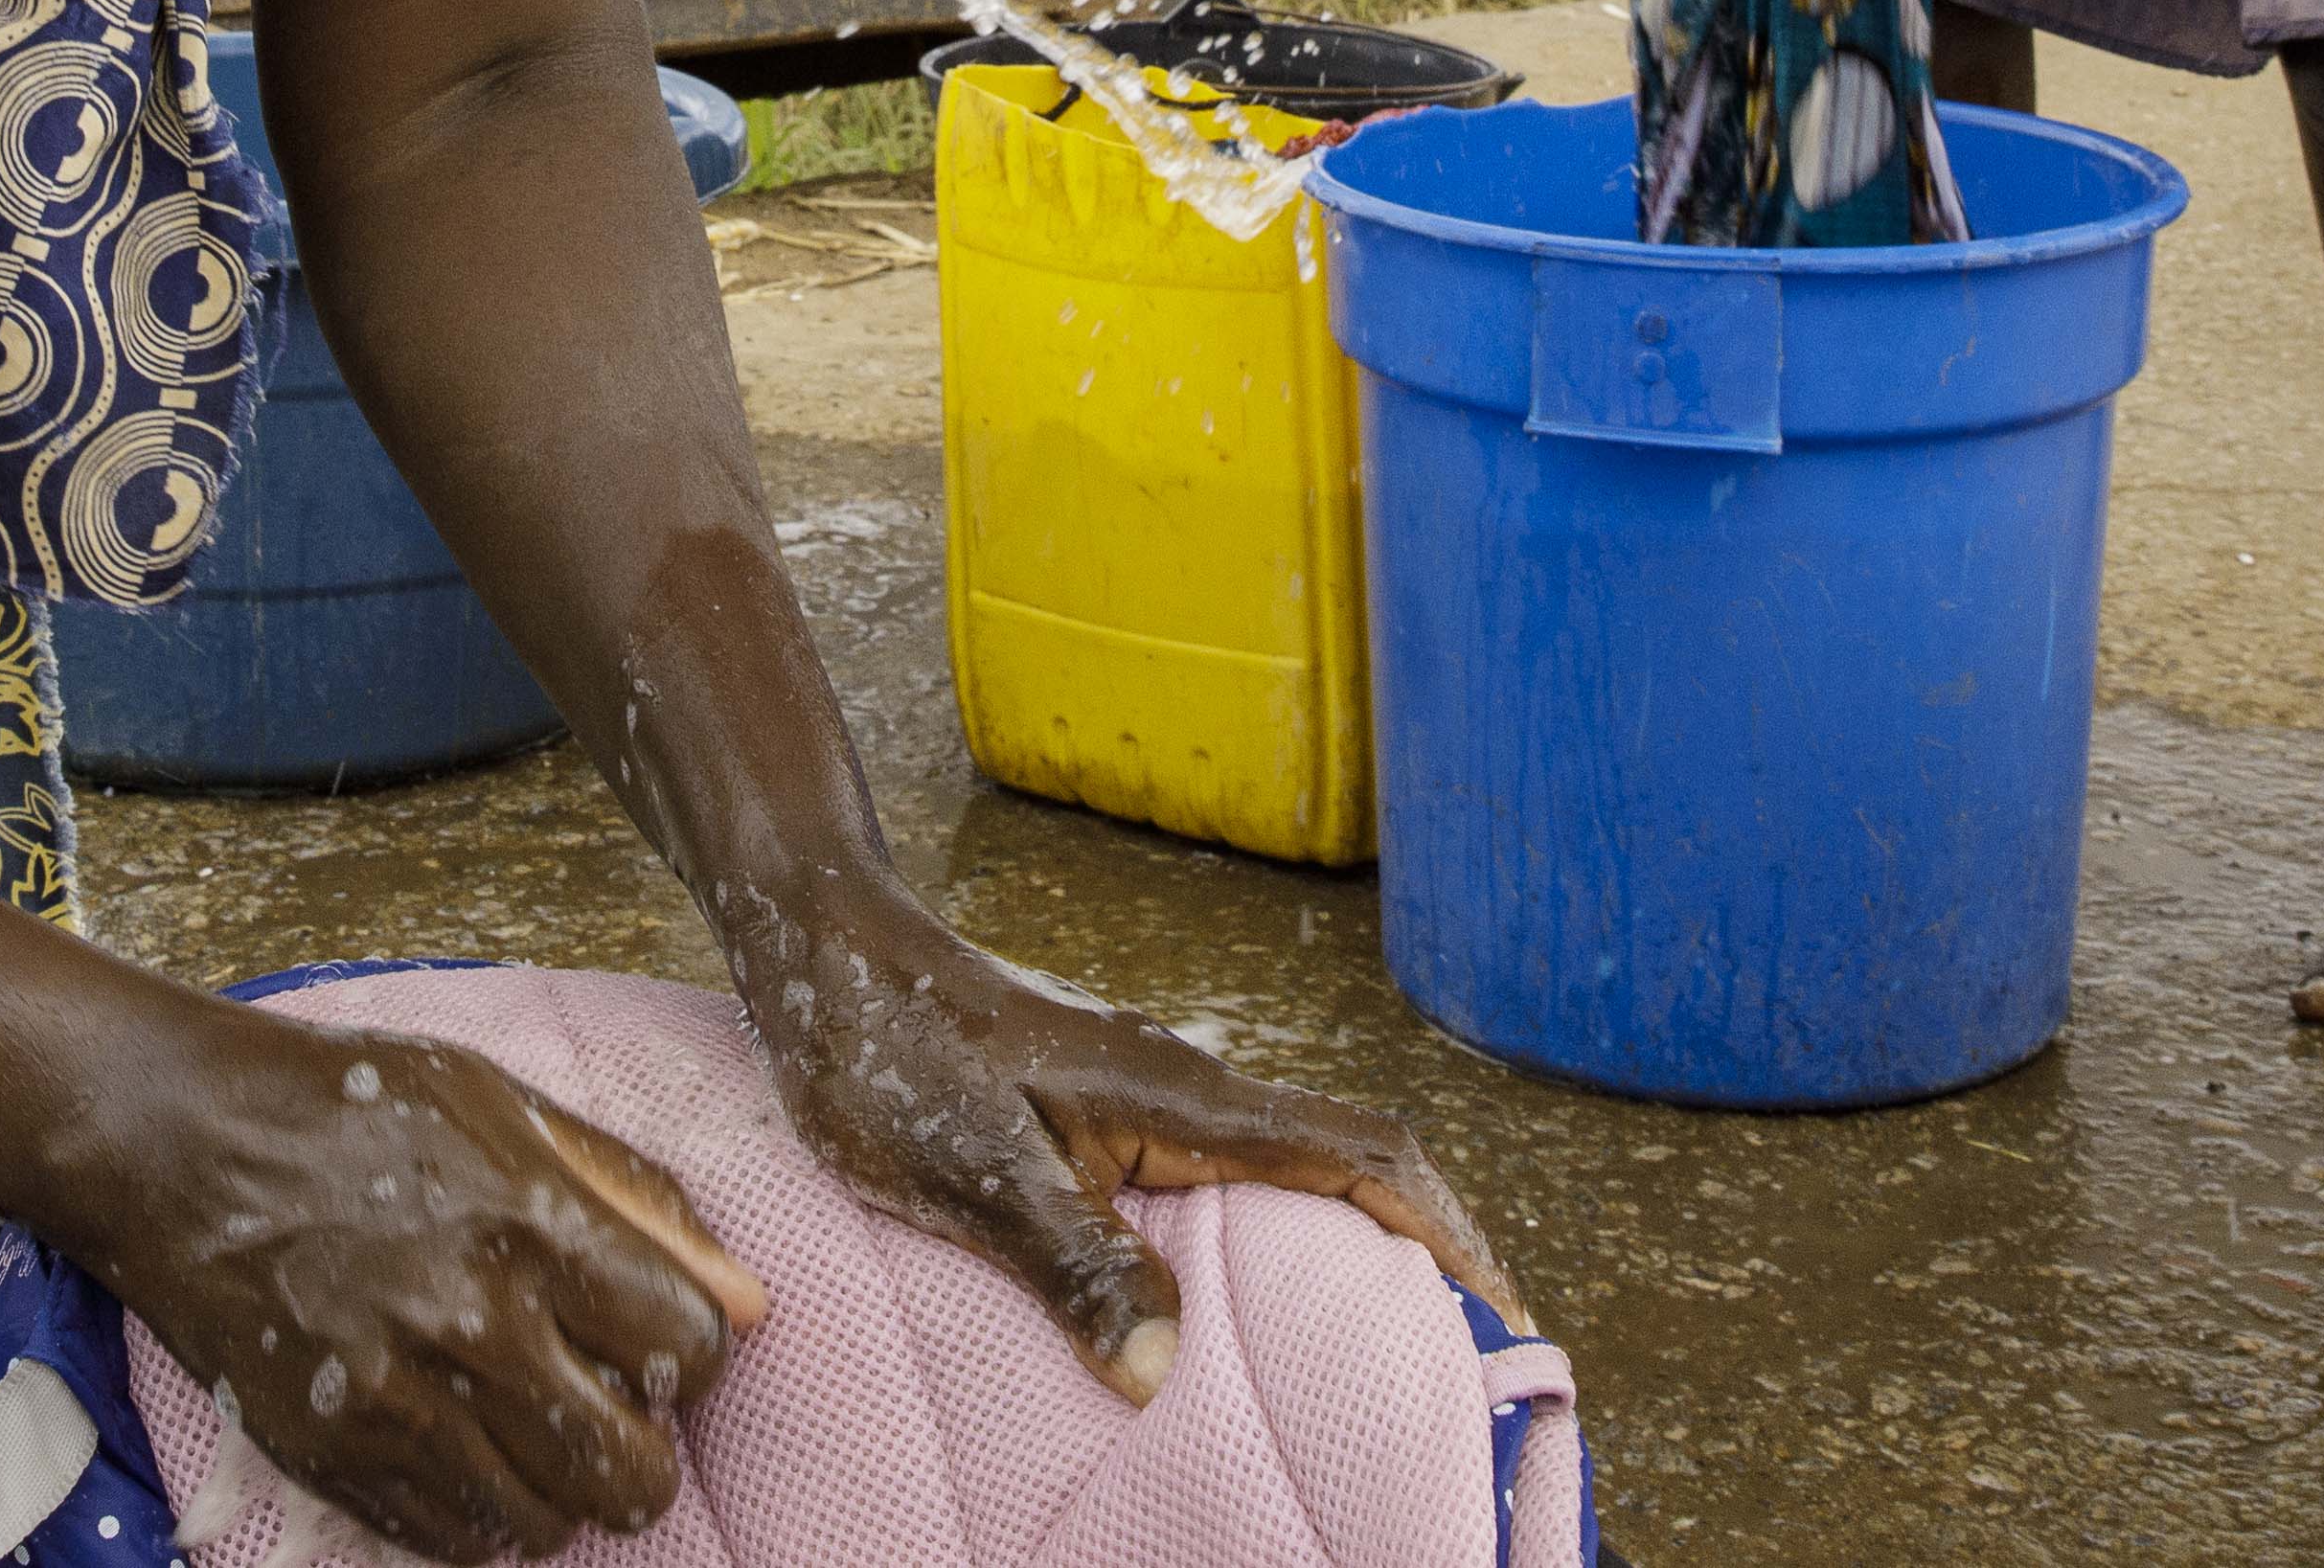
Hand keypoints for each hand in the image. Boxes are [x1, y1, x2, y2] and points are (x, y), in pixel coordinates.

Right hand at [67, 1001, 762, 1561]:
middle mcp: (474, 1328)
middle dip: (641, 1446)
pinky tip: (461, 1442)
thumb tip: (753, 1304)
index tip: (651, 1334)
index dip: (690, 1352)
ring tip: (525, 1421)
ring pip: (551, 1527)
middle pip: (634, 1474)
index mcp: (533, 1226)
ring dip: (559, 1488)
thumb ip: (639, 1202)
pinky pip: (458, 1545)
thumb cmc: (352, 1108)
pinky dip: (480, 1513)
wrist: (180, 1148)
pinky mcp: (335, 1462)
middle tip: (602, 1401)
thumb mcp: (509, 1108)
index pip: (692, 1351)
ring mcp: (400, 1409)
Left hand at [734, 887, 1504, 1397]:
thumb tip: (1157, 1372)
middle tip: (1468, 1362)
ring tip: (1386, 1352)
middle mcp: (1185, 1090)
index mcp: (1179, 1096)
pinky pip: (1228, 1182)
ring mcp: (1149, 1099)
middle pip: (1351, 1165)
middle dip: (1425, 1252)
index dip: (1443, 1231)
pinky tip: (1248, 1310)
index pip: (1359, 1153)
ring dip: (1357, 1247)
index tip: (1501, 1312)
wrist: (821, 951)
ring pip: (1293, 1172)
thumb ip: (1070, 1262)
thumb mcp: (967, 1172)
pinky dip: (1280, 1241)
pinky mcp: (1108, 1116)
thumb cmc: (884, 1049)